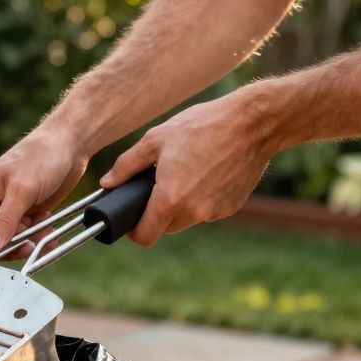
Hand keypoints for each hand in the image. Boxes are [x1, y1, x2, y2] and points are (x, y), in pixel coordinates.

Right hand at [0, 128, 88, 259]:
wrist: (70, 144)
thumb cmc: (41, 156)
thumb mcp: (22, 189)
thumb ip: (5, 220)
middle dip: (8, 248)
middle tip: (28, 248)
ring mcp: (10, 210)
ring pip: (11, 241)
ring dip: (27, 244)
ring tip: (44, 240)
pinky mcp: (28, 213)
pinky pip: (28, 235)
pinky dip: (39, 239)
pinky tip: (51, 237)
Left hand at [100, 89, 280, 245]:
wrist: (254, 123)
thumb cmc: (202, 126)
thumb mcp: (156, 139)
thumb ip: (126, 165)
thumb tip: (107, 183)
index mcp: (170, 198)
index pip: (145, 236)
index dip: (134, 231)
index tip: (132, 220)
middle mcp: (194, 212)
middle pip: (165, 227)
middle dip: (158, 213)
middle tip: (160, 185)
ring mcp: (215, 212)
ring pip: (187, 219)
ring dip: (181, 205)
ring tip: (185, 174)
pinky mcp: (232, 207)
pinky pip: (208, 211)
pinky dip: (203, 199)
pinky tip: (207, 174)